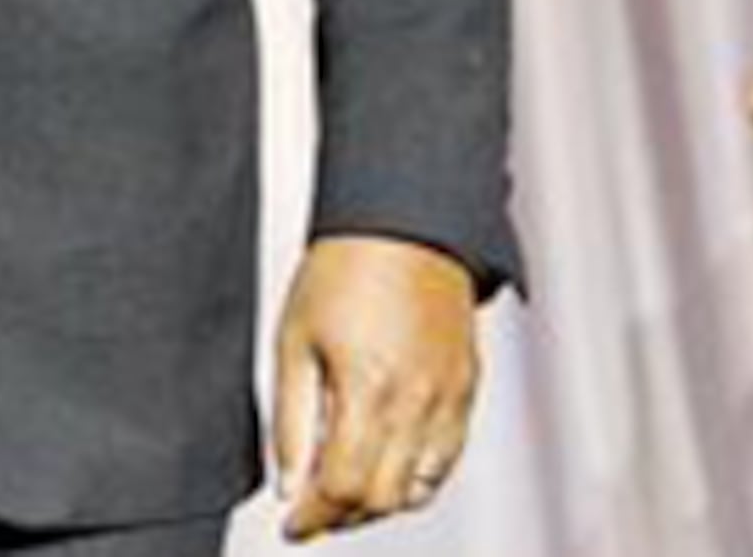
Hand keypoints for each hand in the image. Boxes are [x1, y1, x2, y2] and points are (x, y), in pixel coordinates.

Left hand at [273, 236, 478, 537]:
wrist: (404, 227)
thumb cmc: (345, 269)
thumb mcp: (294, 341)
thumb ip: (291, 422)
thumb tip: (287, 483)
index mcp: (369, 391)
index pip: (345, 488)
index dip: (315, 517)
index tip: (294, 525)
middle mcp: (417, 405)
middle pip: (383, 499)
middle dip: (344, 516)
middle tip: (312, 511)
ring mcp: (448, 402)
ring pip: (418, 488)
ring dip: (379, 503)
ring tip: (344, 491)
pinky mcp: (465, 393)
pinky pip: (445, 461)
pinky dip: (415, 479)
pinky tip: (386, 466)